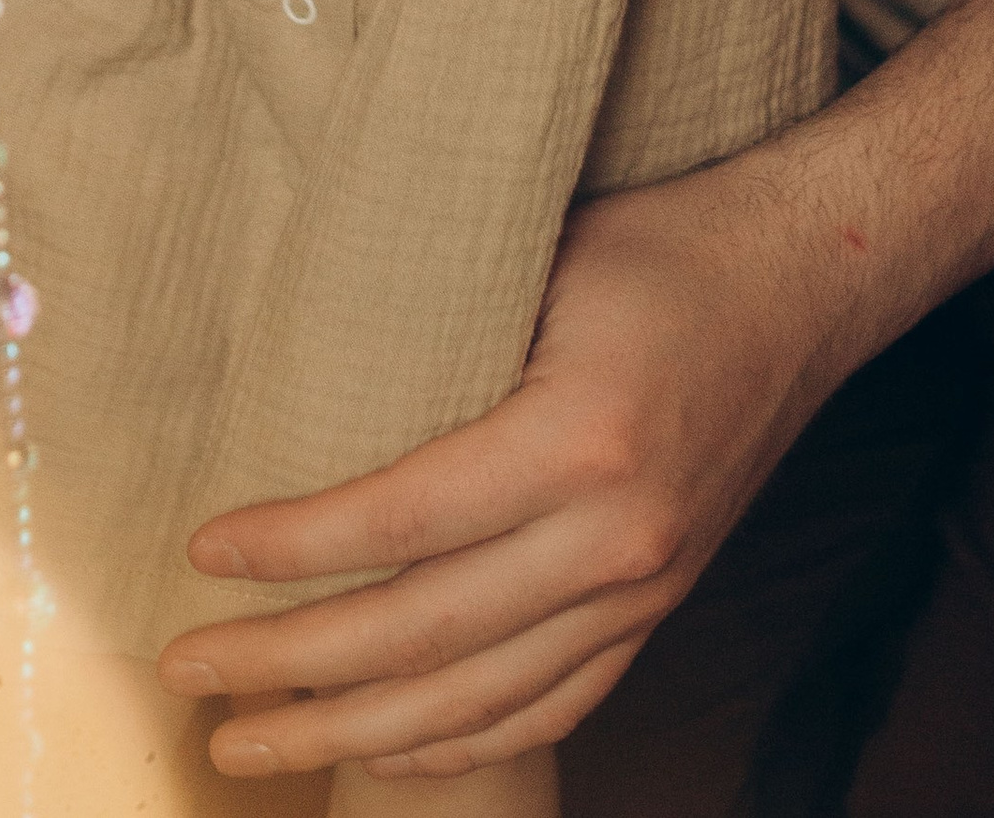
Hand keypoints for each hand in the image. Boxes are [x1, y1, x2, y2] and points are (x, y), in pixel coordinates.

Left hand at [156, 157, 865, 782]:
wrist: (806, 280)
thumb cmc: (661, 244)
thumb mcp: (540, 251)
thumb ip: (434, 324)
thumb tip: (294, 360)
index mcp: (578, 440)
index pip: (400, 523)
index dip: (290, 551)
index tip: (201, 557)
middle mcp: (614, 537)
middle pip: (421, 637)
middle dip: (289, 669)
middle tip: (187, 672)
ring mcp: (643, 589)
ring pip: (476, 701)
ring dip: (351, 734)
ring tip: (249, 742)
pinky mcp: (657, 609)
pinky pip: (548, 709)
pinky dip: (458, 744)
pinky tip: (383, 750)